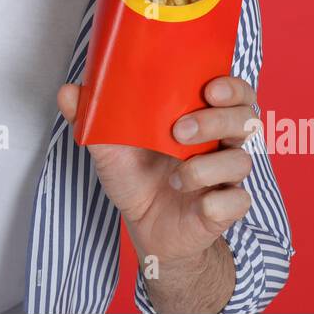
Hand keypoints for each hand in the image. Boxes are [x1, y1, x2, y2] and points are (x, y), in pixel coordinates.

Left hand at [56, 75, 257, 264]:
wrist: (145, 227)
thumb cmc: (136, 177)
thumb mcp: (109, 146)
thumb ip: (92, 117)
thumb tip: (68, 90)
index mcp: (202, 118)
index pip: (235, 92)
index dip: (232, 86)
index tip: (209, 88)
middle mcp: (221, 143)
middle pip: (246, 119)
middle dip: (216, 121)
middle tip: (180, 130)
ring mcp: (226, 177)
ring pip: (241, 160)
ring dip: (207, 166)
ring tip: (176, 175)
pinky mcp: (226, 209)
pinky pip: (236, 201)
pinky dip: (216, 201)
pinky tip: (197, 202)